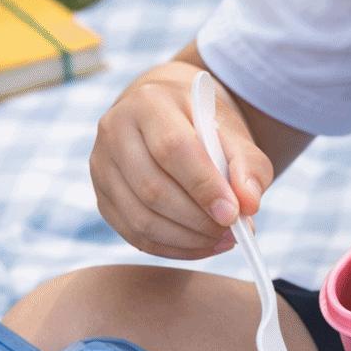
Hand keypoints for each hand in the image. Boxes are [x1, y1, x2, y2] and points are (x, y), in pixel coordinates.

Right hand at [90, 61, 273, 259]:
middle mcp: (115, 131)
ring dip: (187, 239)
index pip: (173, 149)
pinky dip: (172, 248)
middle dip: (198, 219)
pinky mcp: (102, 197)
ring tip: (224, 240)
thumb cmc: (206, 126)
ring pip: (140, 218)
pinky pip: (133, 234)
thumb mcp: (234, 133)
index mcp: (150, 102)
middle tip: (233, 231)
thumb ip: (249, 166)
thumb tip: (249, 205)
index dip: (204, 186)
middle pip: (153, 189)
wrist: (170, 117)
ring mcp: (102, 166)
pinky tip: (202, 245)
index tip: (233, 214)